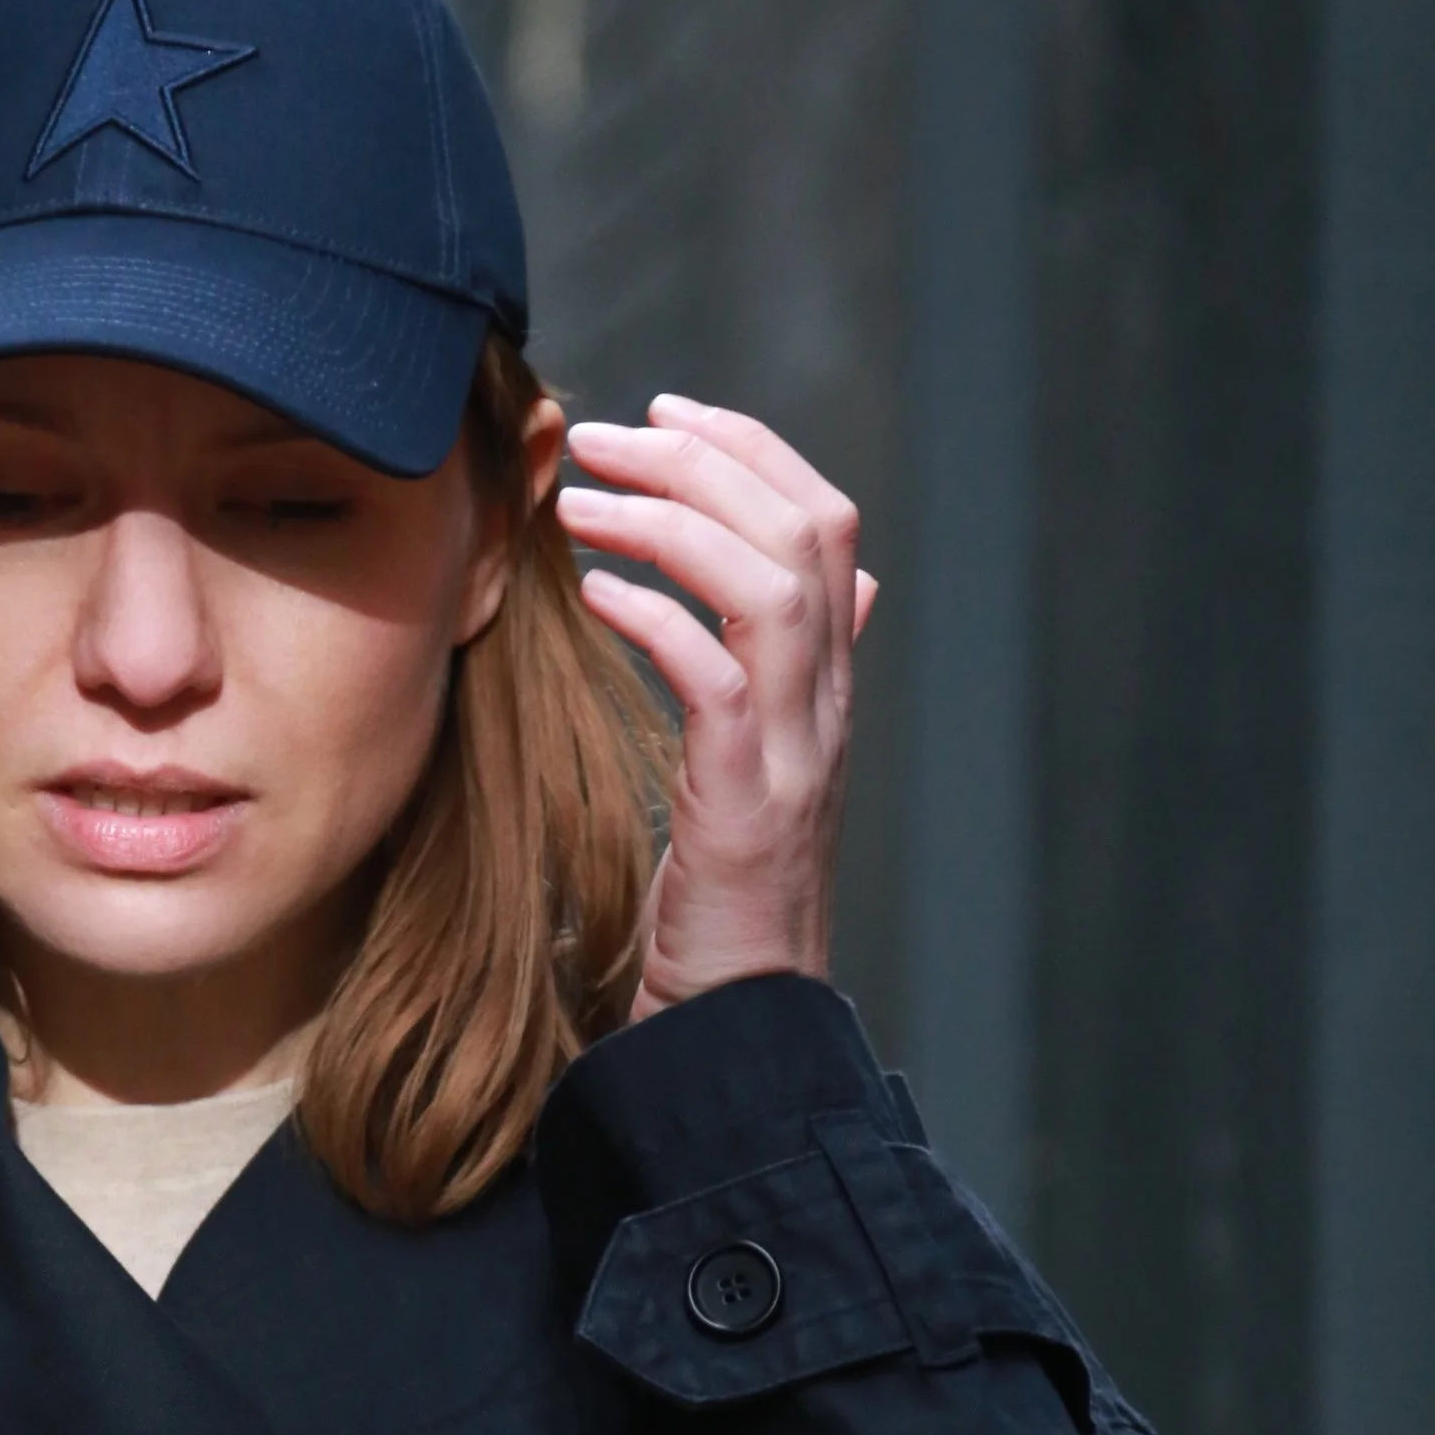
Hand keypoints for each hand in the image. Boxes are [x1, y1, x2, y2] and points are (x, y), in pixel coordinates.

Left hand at [557, 397, 877, 1020]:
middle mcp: (826, 706)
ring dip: (675, 523)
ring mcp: (796, 754)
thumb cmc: (728, 898)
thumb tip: (849, 585)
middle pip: (801, 532)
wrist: (740, 1021)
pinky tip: (594, 593)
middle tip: (605, 434)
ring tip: (585, 499)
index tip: (668, 413)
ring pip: (772, 589)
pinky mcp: (749, 806)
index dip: (753, 450)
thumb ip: (798, 672)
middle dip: (705, 461)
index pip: (823, 523)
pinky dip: (659, 620)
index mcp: (828, 685)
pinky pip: (717, 682)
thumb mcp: (766, 765)